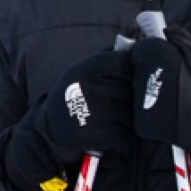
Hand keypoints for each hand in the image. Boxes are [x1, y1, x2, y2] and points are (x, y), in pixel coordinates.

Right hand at [3, 49, 133, 190]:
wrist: (48, 129)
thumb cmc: (74, 97)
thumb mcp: (84, 71)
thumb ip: (110, 60)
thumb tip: (142, 51)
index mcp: (91, 66)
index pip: (130, 64)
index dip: (137, 75)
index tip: (133, 84)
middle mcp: (92, 85)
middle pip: (135, 92)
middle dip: (133, 103)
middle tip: (122, 108)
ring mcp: (95, 109)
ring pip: (133, 116)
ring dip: (129, 122)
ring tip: (115, 122)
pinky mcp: (96, 133)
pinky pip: (126, 136)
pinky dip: (123, 140)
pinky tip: (112, 136)